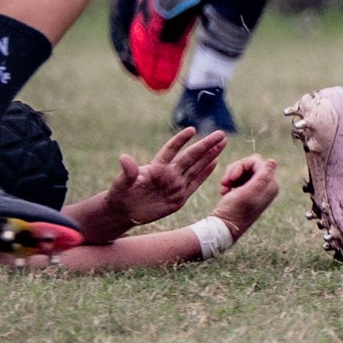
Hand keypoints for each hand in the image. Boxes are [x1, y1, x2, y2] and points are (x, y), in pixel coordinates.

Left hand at [102, 128, 228, 229]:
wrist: (124, 212)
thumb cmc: (120, 194)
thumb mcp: (122, 183)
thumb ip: (128, 171)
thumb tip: (124, 158)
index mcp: (156, 167)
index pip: (171, 150)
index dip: (180, 140)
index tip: (191, 130)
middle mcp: (169, 173)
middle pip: (190, 156)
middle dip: (205, 145)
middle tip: (220, 134)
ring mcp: (175, 185)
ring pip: (196, 167)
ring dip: (209, 155)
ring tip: (222, 143)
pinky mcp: (179, 198)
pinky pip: (195, 183)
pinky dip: (205, 173)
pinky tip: (215, 162)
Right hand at [210, 155, 280, 240]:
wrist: (222, 228)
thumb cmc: (234, 210)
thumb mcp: (249, 191)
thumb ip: (263, 175)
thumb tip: (274, 161)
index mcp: (271, 185)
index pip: (258, 162)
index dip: (243, 165)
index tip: (233, 177)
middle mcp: (265, 186)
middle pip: (250, 164)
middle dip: (235, 170)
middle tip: (225, 181)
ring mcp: (255, 189)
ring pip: (242, 169)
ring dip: (230, 176)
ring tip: (223, 187)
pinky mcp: (245, 192)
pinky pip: (237, 177)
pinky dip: (229, 181)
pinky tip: (224, 191)